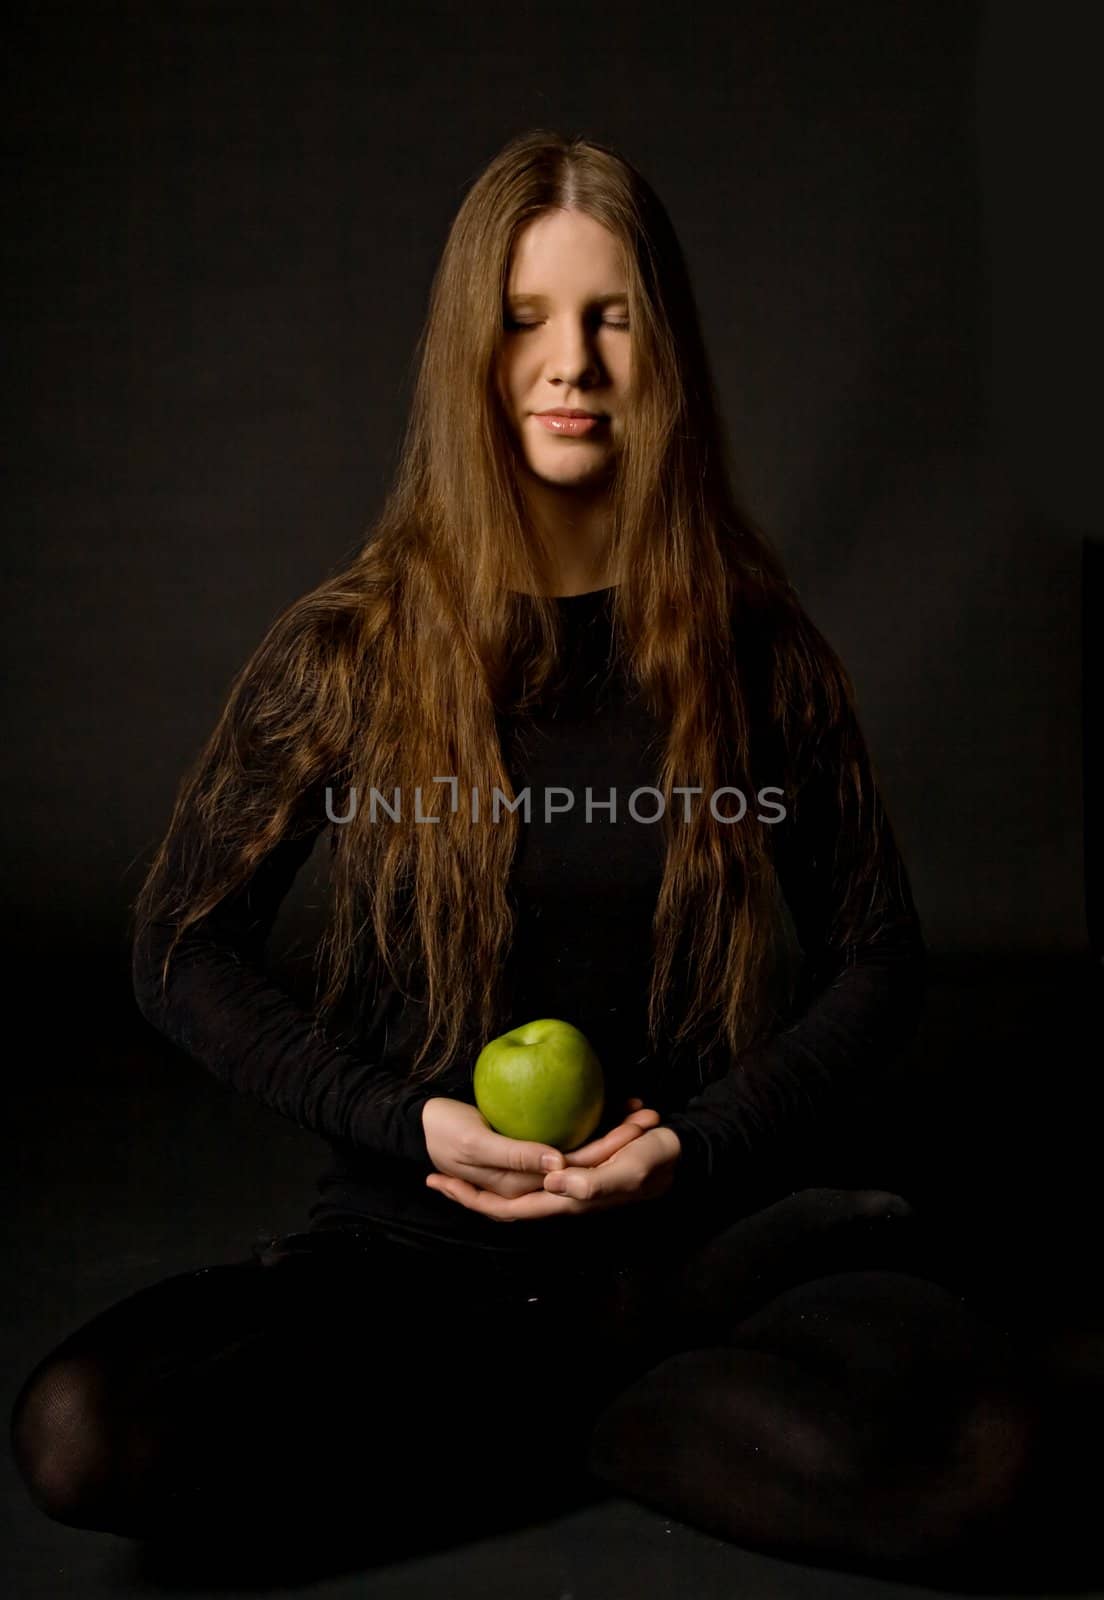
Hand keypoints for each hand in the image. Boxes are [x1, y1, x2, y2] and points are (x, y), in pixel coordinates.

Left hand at [425, 1100, 680, 1221]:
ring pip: (514, 1186)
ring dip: (487, 1178)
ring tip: (454, 1160)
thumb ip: (596, 1181)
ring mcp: (566, 1182)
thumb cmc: (657, 1160)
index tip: (438, 1180)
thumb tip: (554, 1182)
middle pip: (503, 1202)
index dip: (472, 1201)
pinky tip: (498, 1142)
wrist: (679, 1150)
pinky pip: (532, 1167)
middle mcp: (561, 1195)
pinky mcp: (573, 1165)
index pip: (509, 1209)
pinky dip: (512, 1159)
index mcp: (569, 1200)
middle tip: (434, 1173)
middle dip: (469, 1192)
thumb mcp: (631, 1169)